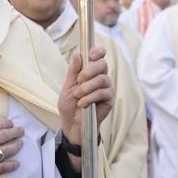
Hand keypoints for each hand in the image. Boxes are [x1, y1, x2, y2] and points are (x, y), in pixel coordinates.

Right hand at [0, 108, 23, 177]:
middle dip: (15, 133)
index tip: (11, 124)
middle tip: (22, 131)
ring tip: (21, 144)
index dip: (7, 124)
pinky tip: (17, 164)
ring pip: (6, 150)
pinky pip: (1, 167)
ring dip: (16, 146)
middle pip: (5, 136)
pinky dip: (11, 165)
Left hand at [58, 46, 113, 170]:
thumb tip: (78, 54)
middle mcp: (101, 77)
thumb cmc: (70, 106)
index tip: (91, 54)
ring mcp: (106, 88)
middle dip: (90, 70)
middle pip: (103, 64)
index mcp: (90, 71)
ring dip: (88, 87)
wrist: (72, 126)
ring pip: (102, 79)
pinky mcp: (109, 100)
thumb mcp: (67, 87)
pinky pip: (103, 93)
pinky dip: (91, 97)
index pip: (99, 56)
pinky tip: (83, 104)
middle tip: (80, 80)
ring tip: (78, 96)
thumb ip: (73, 71)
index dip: (98, 51)